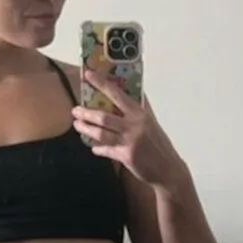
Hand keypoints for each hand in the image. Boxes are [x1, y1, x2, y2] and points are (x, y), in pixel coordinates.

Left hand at [72, 69, 182, 189]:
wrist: (167, 168)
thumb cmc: (158, 145)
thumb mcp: (150, 123)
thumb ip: (136, 112)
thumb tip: (124, 96)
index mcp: (139, 113)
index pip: (117, 94)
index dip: (101, 83)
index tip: (89, 74)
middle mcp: (134, 125)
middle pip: (103, 116)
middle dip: (86, 113)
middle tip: (76, 110)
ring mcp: (130, 141)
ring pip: (101, 134)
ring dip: (86, 129)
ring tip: (78, 125)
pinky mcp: (126, 156)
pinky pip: (106, 150)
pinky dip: (98, 149)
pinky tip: (94, 148)